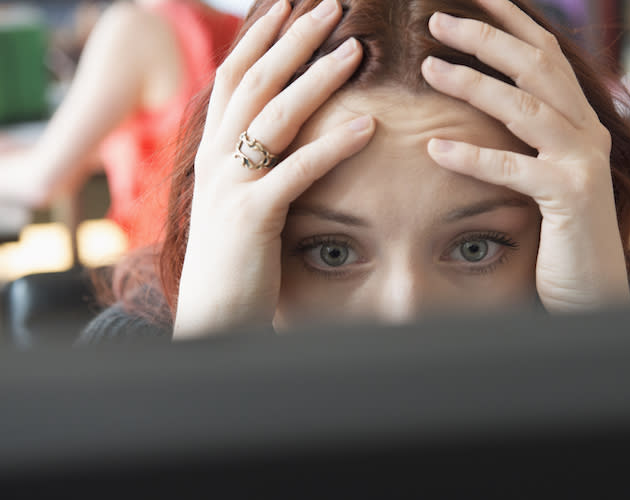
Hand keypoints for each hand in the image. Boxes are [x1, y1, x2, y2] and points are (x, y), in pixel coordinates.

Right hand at [174, 0, 375, 337]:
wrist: (212, 318)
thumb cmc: (235, 262)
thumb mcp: (238, 203)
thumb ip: (255, 166)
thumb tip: (288, 140)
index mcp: (212, 151)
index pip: (234, 78)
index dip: (261, 38)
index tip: (288, 5)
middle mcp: (215, 159)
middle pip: (255, 82)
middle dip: (293, 39)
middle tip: (329, 4)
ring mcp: (230, 186)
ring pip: (274, 116)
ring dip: (317, 78)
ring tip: (356, 49)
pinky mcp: (252, 218)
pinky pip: (296, 171)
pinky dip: (334, 144)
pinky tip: (369, 123)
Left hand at [422, 0, 629, 311]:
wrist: (593, 291)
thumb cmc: (560, 236)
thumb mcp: (543, 177)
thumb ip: (524, 141)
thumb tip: (479, 111)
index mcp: (578, 120)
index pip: (544, 55)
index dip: (511, 21)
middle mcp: (587, 132)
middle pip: (536, 67)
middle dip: (486, 37)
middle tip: (436, 20)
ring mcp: (583, 162)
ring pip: (526, 108)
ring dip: (474, 84)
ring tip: (428, 68)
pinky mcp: (572, 196)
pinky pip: (516, 170)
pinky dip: (474, 157)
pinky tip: (435, 148)